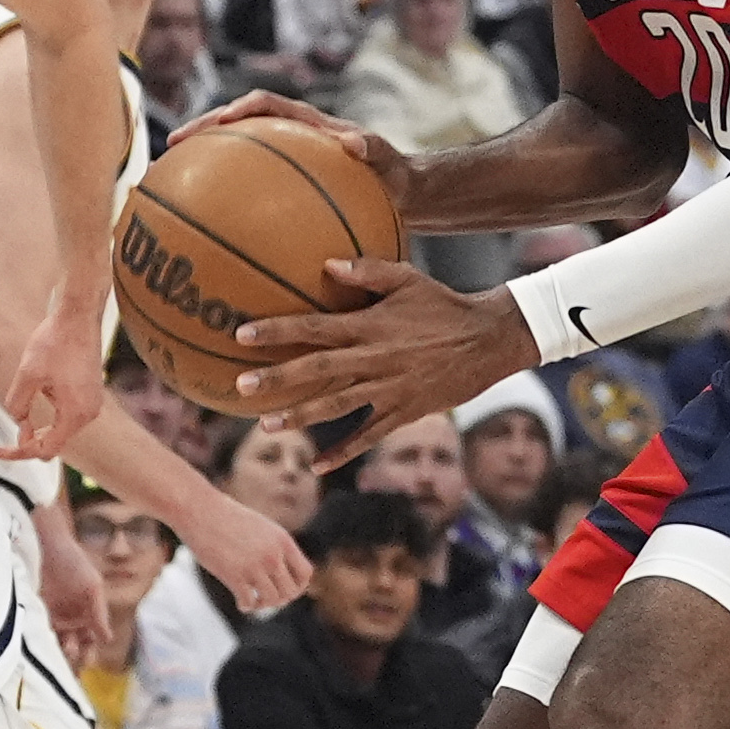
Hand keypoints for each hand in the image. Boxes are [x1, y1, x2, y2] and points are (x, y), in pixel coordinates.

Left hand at [7, 300, 108, 459]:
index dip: (19, 453)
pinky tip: (37, 393)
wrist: (78, 315)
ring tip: (20, 407)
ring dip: (39, 425)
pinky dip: (49, 413)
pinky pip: (67, 413)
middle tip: (2, 443)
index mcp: (75, 413)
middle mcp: (89, 412)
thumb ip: (18, 405)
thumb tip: (19, 423)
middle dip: (28, 441)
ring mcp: (91, 402)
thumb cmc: (56, 341)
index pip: (45, 450)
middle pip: (54, 442)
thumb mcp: (27, 375)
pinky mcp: (89, 392)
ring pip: (60, 428)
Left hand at [39, 508, 109, 663]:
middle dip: (77, 655)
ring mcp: (54, 616)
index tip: (89, 660)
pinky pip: (41, 632)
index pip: (93, 637)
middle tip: (75, 658)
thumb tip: (108, 639)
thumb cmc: (75, 562)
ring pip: (59, 641)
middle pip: (77, 644)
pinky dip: (44, 641)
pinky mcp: (36, 613)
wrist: (46, 546)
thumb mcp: (93, 586)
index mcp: (89, 612)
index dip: (92, 651)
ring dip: (62, 649)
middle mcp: (73, 617)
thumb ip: (99, 613)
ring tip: (65, 649)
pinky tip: (47, 646)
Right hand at [174, 92, 413, 205]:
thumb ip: (374, 150)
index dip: (238, 110)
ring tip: (171, 180)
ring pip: (235, 153)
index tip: (216, 124)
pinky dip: (227, 199)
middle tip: (171, 147)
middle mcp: (289, 134)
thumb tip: (354, 143)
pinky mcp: (281, 183)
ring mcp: (283, 159)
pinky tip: (207, 228)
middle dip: (202, 131)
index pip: (266, 104)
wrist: (399, 190)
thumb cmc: (393, 174)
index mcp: (308, 121)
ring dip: (204, 161)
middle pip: (235, 124)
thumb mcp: (389, 162)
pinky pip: (248, 186)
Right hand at [183, 492, 309, 611]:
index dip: (298, 586)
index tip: (284, 587)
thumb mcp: (261, 527)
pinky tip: (241, 602)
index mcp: (283, 540)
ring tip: (254, 600)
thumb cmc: (228, 518)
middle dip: (281, 599)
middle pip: (291, 591)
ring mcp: (254, 565)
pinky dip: (247, 606)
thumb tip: (283, 570)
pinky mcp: (233, 575)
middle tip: (266, 597)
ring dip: (263, 604)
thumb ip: (275, 546)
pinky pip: (249, 601)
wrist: (201, 510)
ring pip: (272, 599)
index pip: (306, 573)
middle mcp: (273, 554)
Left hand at [231, 264, 533, 465]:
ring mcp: (389, 389)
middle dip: (277, 380)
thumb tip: (327, 264)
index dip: (277, 331)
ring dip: (300, 417)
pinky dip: (344, 452)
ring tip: (266, 426)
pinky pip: (369, 436)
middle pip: (317, 371)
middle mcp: (375, 359)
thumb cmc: (444, 304)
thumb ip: (367, 271)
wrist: (488, 340)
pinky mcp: (405, 411)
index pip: (314, 328)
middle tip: (241, 387)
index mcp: (370, 326)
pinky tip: (318, 465)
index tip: (242, 334)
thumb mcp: (409, 278)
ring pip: (336, 406)